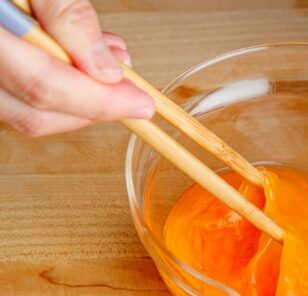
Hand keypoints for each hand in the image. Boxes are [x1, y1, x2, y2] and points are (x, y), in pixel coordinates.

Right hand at [0, 0, 152, 136]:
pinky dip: (53, 86)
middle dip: (91, 107)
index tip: (141, 103)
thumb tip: (106, 71)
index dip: (98, 101)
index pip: (42, 85)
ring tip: (109, 64)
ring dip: (76, 99)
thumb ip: (70, 18)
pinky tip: (78, 60)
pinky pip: (12, 95)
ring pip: (22, 111)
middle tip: (131, 90)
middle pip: (31, 111)